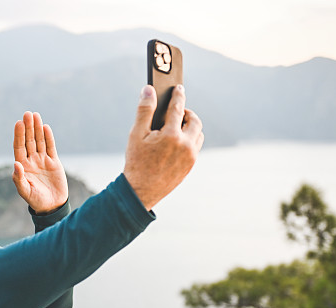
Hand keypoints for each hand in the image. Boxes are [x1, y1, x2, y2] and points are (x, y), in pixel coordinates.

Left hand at [12, 111, 68, 213]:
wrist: (52, 206)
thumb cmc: (36, 200)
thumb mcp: (25, 191)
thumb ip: (19, 178)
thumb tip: (16, 164)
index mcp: (22, 166)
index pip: (19, 147)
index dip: (19, 135)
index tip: (18, 123)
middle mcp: (31, 160)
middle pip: (29, 140)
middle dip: (28, 127)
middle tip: (27, 114)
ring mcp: (42, 160)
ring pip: (39, 141)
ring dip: (37, 129)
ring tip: (35, 115)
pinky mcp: (53, 162)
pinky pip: (50, 147)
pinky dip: (48, 137)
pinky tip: (45, 127)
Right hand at [123, 85, 203, 210]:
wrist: (141, 191)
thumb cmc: (136, 162)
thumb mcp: (136, 134)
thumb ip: (144, 110)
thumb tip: (148, 90)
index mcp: (171, 135)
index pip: (178, 107)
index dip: (178, 95)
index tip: (179, 88)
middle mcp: (185, 145)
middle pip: (194, 120)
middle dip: (187, 113)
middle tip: (177, 112)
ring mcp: (190, 157)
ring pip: (198, 134)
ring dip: (190, 127)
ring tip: (177, 127)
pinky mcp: (191, 166)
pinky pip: (196, 147)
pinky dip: (190, 140)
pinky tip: (177, 142)